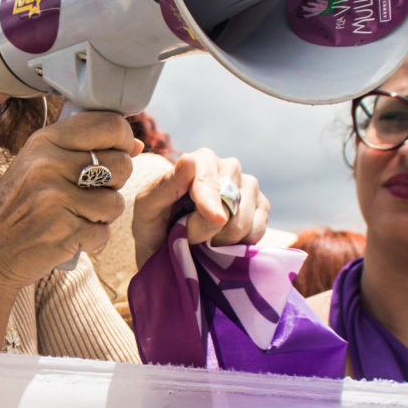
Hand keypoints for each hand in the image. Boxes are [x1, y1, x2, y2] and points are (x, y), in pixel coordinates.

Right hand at [0, 111, 139, 351]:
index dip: (124, 141)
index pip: (110, 125)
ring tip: (76, 217)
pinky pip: (103, 233)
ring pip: (115, 203)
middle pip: (121, 165)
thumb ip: (84, 150)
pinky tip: (68, 237)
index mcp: (46, 140)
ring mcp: (54, 198)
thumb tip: (136, 144)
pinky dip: (91, 240)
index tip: (118, 153)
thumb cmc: (19, 207)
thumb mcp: (40, 166)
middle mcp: (48, 164)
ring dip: (102, 217)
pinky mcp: (62, 231)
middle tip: (89, 195)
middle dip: (114, 184)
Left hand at [131, 148, 268, 268]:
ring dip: (220, 240)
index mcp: (201, 160)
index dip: (210, 201)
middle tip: (187, 235)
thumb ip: (166, 185)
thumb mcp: (147, 206)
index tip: (214, 218)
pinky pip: (257, 232)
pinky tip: (221, 243)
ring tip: (203, 239)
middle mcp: (229, 168)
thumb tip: (189, 160)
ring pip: (244, 220)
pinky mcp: (261, 209)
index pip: (210, 180)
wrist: (167, 247)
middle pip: (230, 201)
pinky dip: (237, 245)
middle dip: (207, 228)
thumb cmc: (152, 223)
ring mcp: (248, 188)